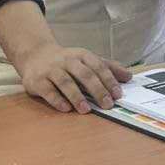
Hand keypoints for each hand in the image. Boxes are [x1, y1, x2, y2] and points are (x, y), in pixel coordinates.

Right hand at [16, 43, 132, 113]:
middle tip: (107, 104)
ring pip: (65, 82)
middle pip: (84, 74)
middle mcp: (66, 61)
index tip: (118, 94)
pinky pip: (48, 90)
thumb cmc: (66, 61)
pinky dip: (57, 100)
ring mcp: (51, 70)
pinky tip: (66, 109)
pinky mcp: (37, 81)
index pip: (98, 66)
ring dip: (76, 96)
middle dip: (97, 89)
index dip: (109, 80)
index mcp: (81, 55)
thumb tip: (129, 76)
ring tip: (86, 110)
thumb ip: (108, 67)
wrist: (35, 55)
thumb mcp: (86, 60)